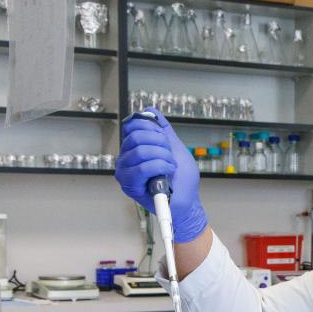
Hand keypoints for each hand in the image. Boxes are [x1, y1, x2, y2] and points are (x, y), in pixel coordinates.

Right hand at [114, 107, 206, 242]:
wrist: (187, 201)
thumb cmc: (181, 179)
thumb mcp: (176, 148)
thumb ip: (163, 130)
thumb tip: (150, 110)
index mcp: (134, 147)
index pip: (133, 125)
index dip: (152, 127)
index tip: (166, 139)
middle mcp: (126, 158)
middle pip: (136, 136)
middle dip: (160, 143)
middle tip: (171, 155)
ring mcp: (125, 172)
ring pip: (140, 151)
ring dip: (163, 157)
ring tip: (171, 166)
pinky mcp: (129, 185)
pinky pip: (142, 168)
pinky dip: (160, 167)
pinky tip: (168, 172)